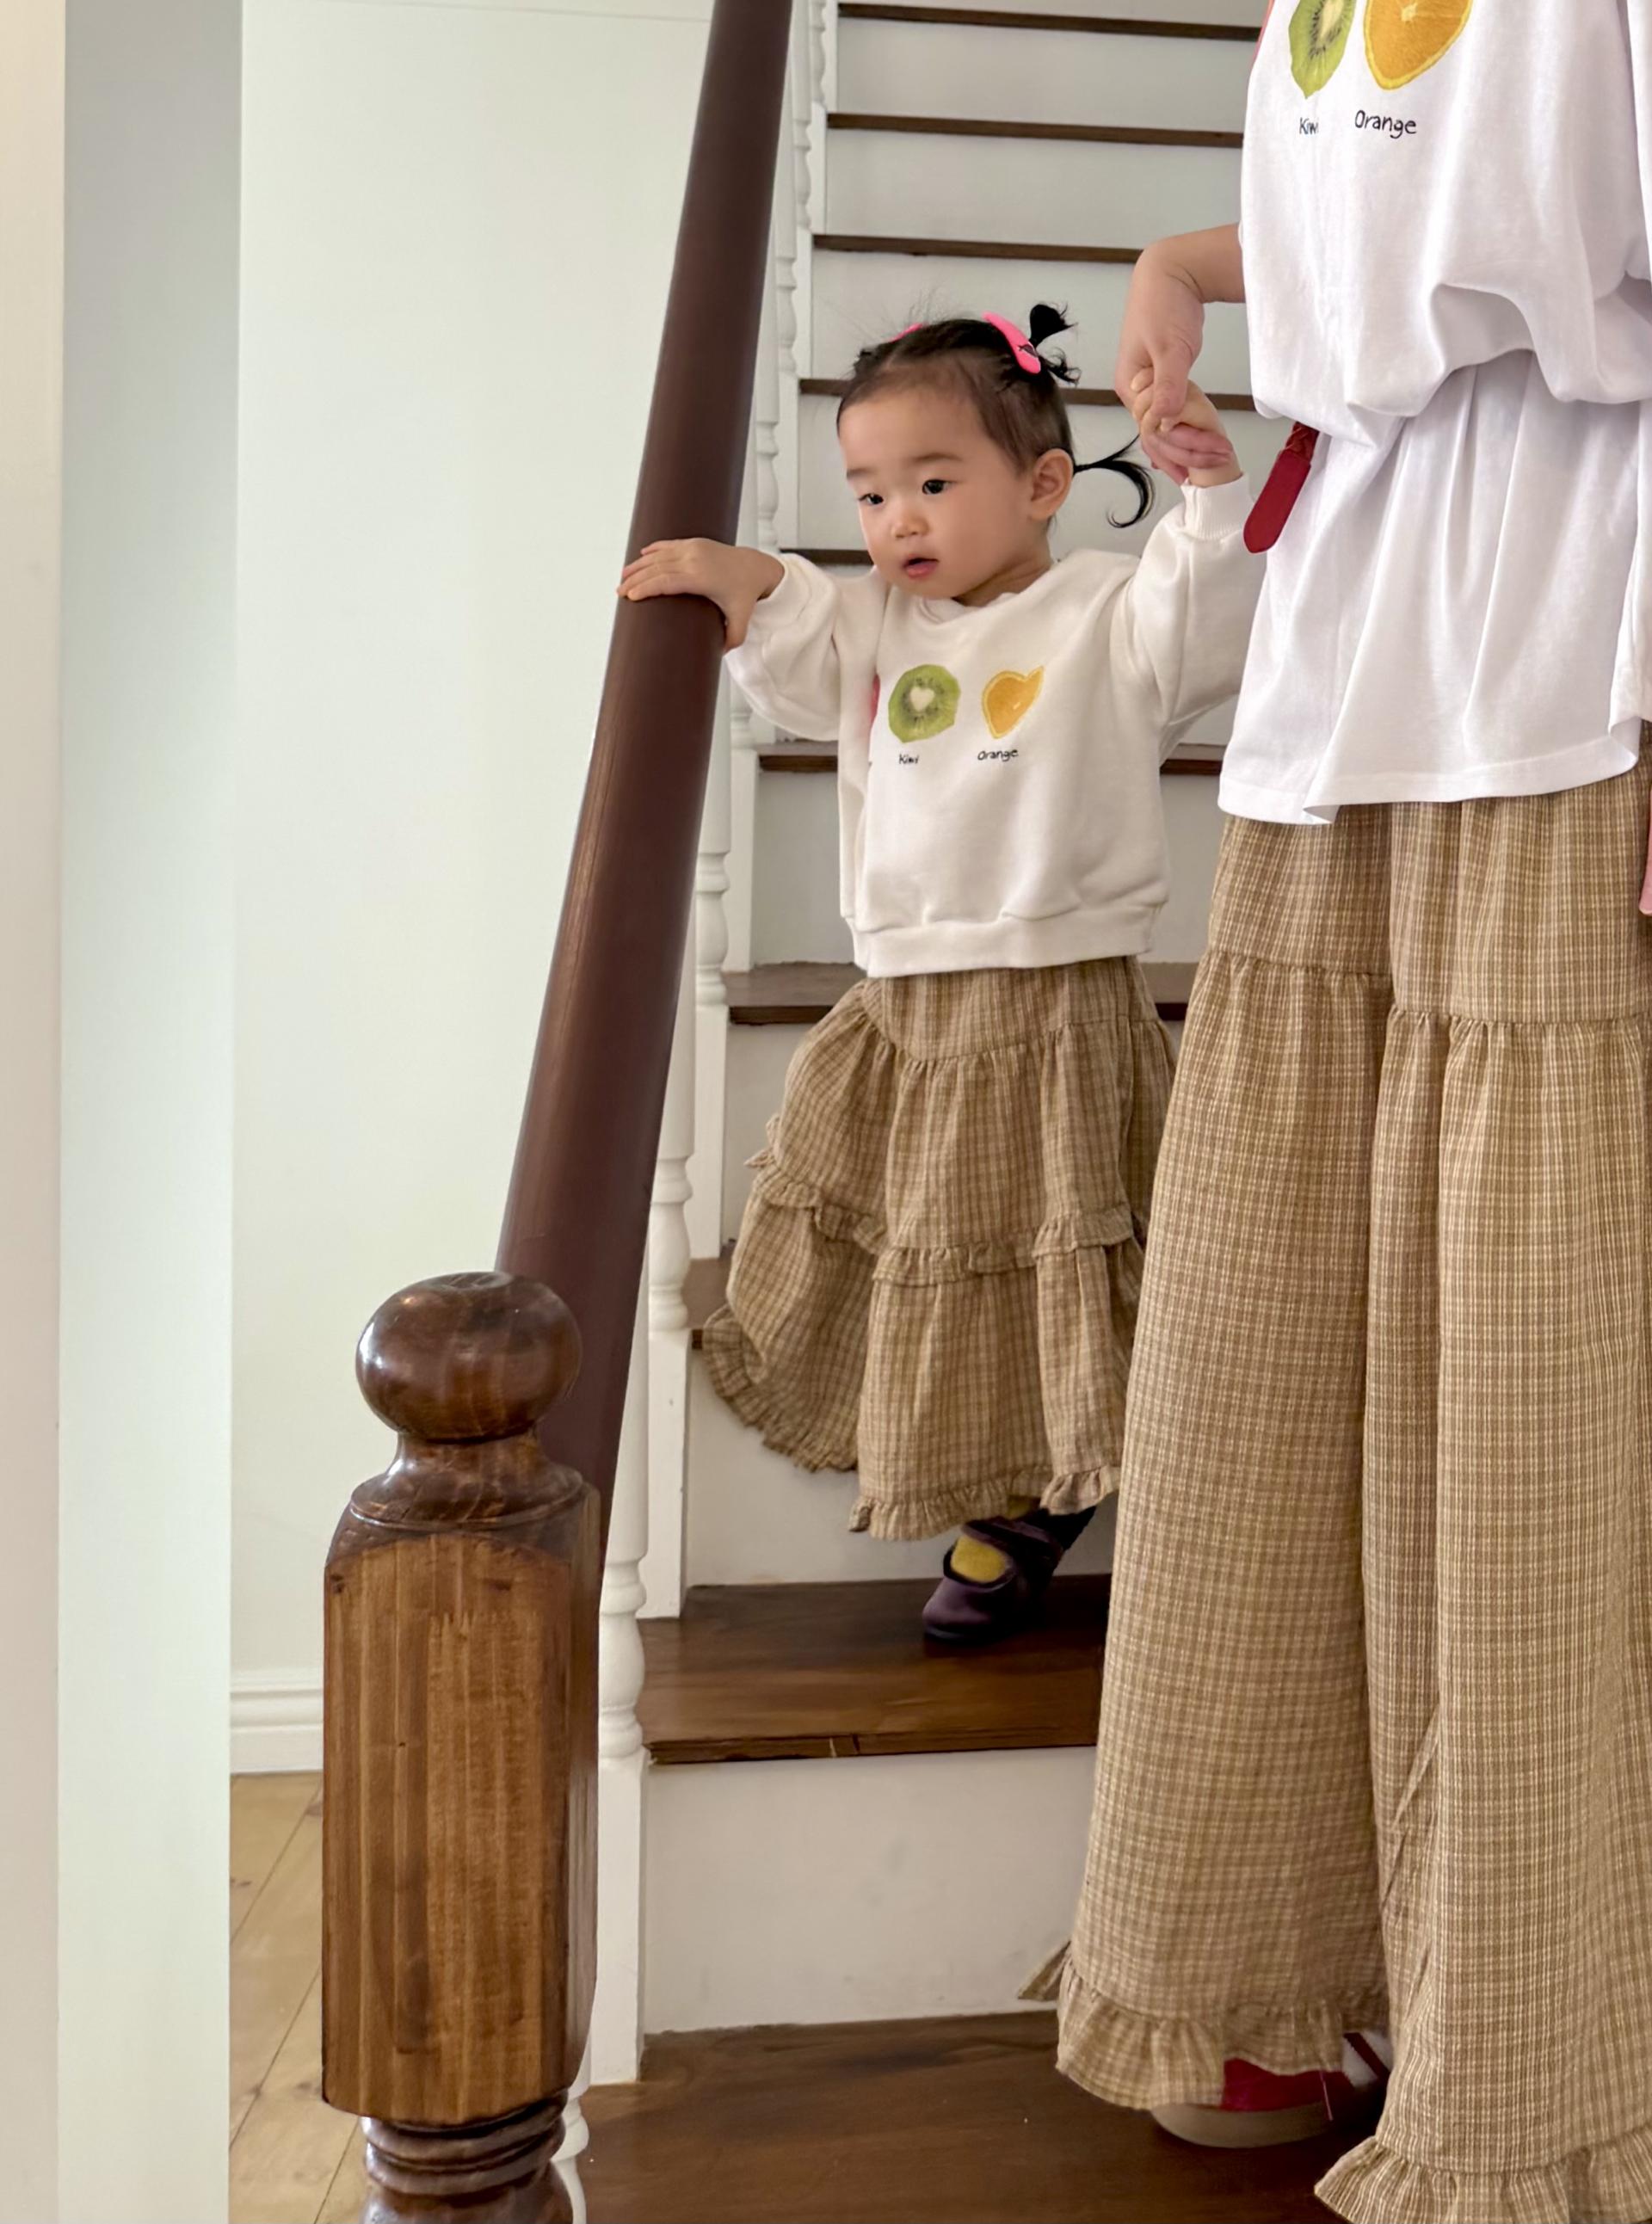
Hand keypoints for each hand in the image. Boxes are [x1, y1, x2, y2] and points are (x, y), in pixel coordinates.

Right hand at [618, 539, 783, 648]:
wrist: (755, 567)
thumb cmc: (745, 594)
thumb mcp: (741, 620)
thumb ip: (732, 639)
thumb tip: (717, 656)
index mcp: (701, 577)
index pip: (666, 581)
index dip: (646, 587)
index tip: (630, 596)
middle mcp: (694, 559)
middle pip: (656, 568)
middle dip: (635, 579)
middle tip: (619, 592)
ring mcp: (693, 548)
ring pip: (659, 555)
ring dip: (639, 565)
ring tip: (622, 576)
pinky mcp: (694, 542)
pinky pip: (668, 545)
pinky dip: (653, 550)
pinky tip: (640, 556)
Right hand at [1115, 226, 1243, 481]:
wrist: (1169, 272)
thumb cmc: (1165, 303)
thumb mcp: (1169, 345)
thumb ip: (1169, 384)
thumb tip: (1166, 420)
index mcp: (1129, 386)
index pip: (1153, 430)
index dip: (1182, 446)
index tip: (1210, 453)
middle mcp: (1133, 392)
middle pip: (1156, 436)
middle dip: (1187, 453)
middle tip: (1219, 463)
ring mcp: (1145, 388)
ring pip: (1162, 430)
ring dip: (1185, 448)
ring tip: (1209, 465)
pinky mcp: (1160, 381)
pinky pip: (1168, 416)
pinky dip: (1181, 435)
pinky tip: (1191, 451)